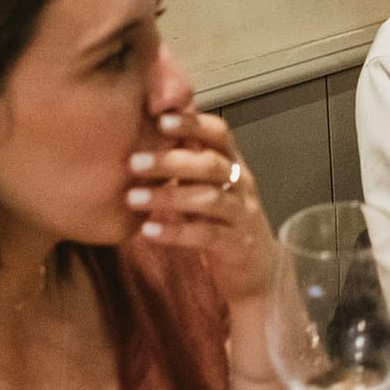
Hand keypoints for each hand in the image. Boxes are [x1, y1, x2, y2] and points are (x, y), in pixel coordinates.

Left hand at [129, 111, 274, 304]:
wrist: (257, 269)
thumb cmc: (222, 222)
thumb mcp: (208, 188)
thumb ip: (186, 166)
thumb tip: (146, 134)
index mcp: (232, 165)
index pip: (219, 134)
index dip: (193, 124)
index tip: (160, 119)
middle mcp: (241, 185)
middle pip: (211, 164)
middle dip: (172, 161)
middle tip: (134, 162)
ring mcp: (242, 215)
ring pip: (209, 198)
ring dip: (169, 197)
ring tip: (133, 198)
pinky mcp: (237, 246)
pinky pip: (207, 236)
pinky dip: (176, 233)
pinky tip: (148, 231)